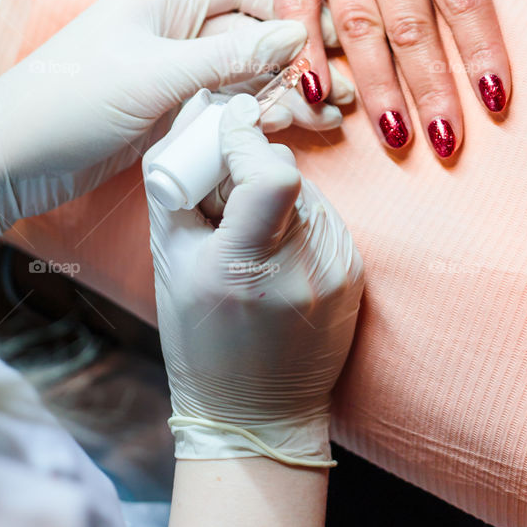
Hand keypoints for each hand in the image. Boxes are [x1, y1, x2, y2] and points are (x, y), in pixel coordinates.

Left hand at [0, 0, 348, 273]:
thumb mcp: (155, 75)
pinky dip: (257, 118)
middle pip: (250, 34)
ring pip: (244, 76)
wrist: (7, 165)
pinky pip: (226, 108)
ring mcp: (172, 74)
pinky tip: (290, 131)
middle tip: (339, 92)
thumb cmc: (66, 104)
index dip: (288, 9)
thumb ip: (229, 57)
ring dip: (285, 94)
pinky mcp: (170, 114)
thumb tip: (296, 36)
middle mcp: (173, 30)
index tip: (329, 40)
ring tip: (329, 118)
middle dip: (297, 61)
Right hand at [146, 93, 363, 464]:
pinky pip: (324, 221)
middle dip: (251, 170)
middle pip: (286, 175)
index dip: (247, 139)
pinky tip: (275, 258)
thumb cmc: (201, 340)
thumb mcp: (171, 263)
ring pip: (306, 193)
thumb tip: (198, 112)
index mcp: (247, 266)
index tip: (230, 123)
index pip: (273, 174)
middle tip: (223, 199)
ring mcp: (337, 272)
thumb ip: (177, 184)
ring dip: (275, 198)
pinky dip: (296, 223)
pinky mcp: (355, 274)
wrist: (258, 413)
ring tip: (248, 241)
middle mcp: (303, 267)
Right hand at [259, 0, 526, 159]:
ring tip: (396, 137)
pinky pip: (292, 5)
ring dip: (377, 87)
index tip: (496, 100)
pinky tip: (316, 93)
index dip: (481, 52)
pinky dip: (302, 51)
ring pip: (357, 28)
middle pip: (413, 27)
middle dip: (434, 91)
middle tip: (449, 145)